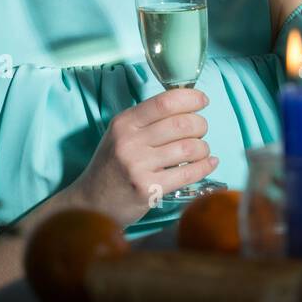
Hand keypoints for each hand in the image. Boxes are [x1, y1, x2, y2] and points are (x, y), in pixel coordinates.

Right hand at [69, 87, 217, 226]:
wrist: (92, 203)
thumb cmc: (112, 166)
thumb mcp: (120, 135)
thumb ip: (147, 120)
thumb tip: (186, 106)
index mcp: (124, 123)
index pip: (164, 102)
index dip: (190, 98)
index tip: (202, 101)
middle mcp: (129, 141)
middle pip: (181, 123)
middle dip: (200, 125)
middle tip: (201, 131)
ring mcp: (138, 166)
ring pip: (189, 148)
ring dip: (203, 148)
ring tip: (201, 151)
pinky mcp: (149, 189)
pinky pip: (188, 173)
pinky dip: (204, 166)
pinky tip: (209, 163)